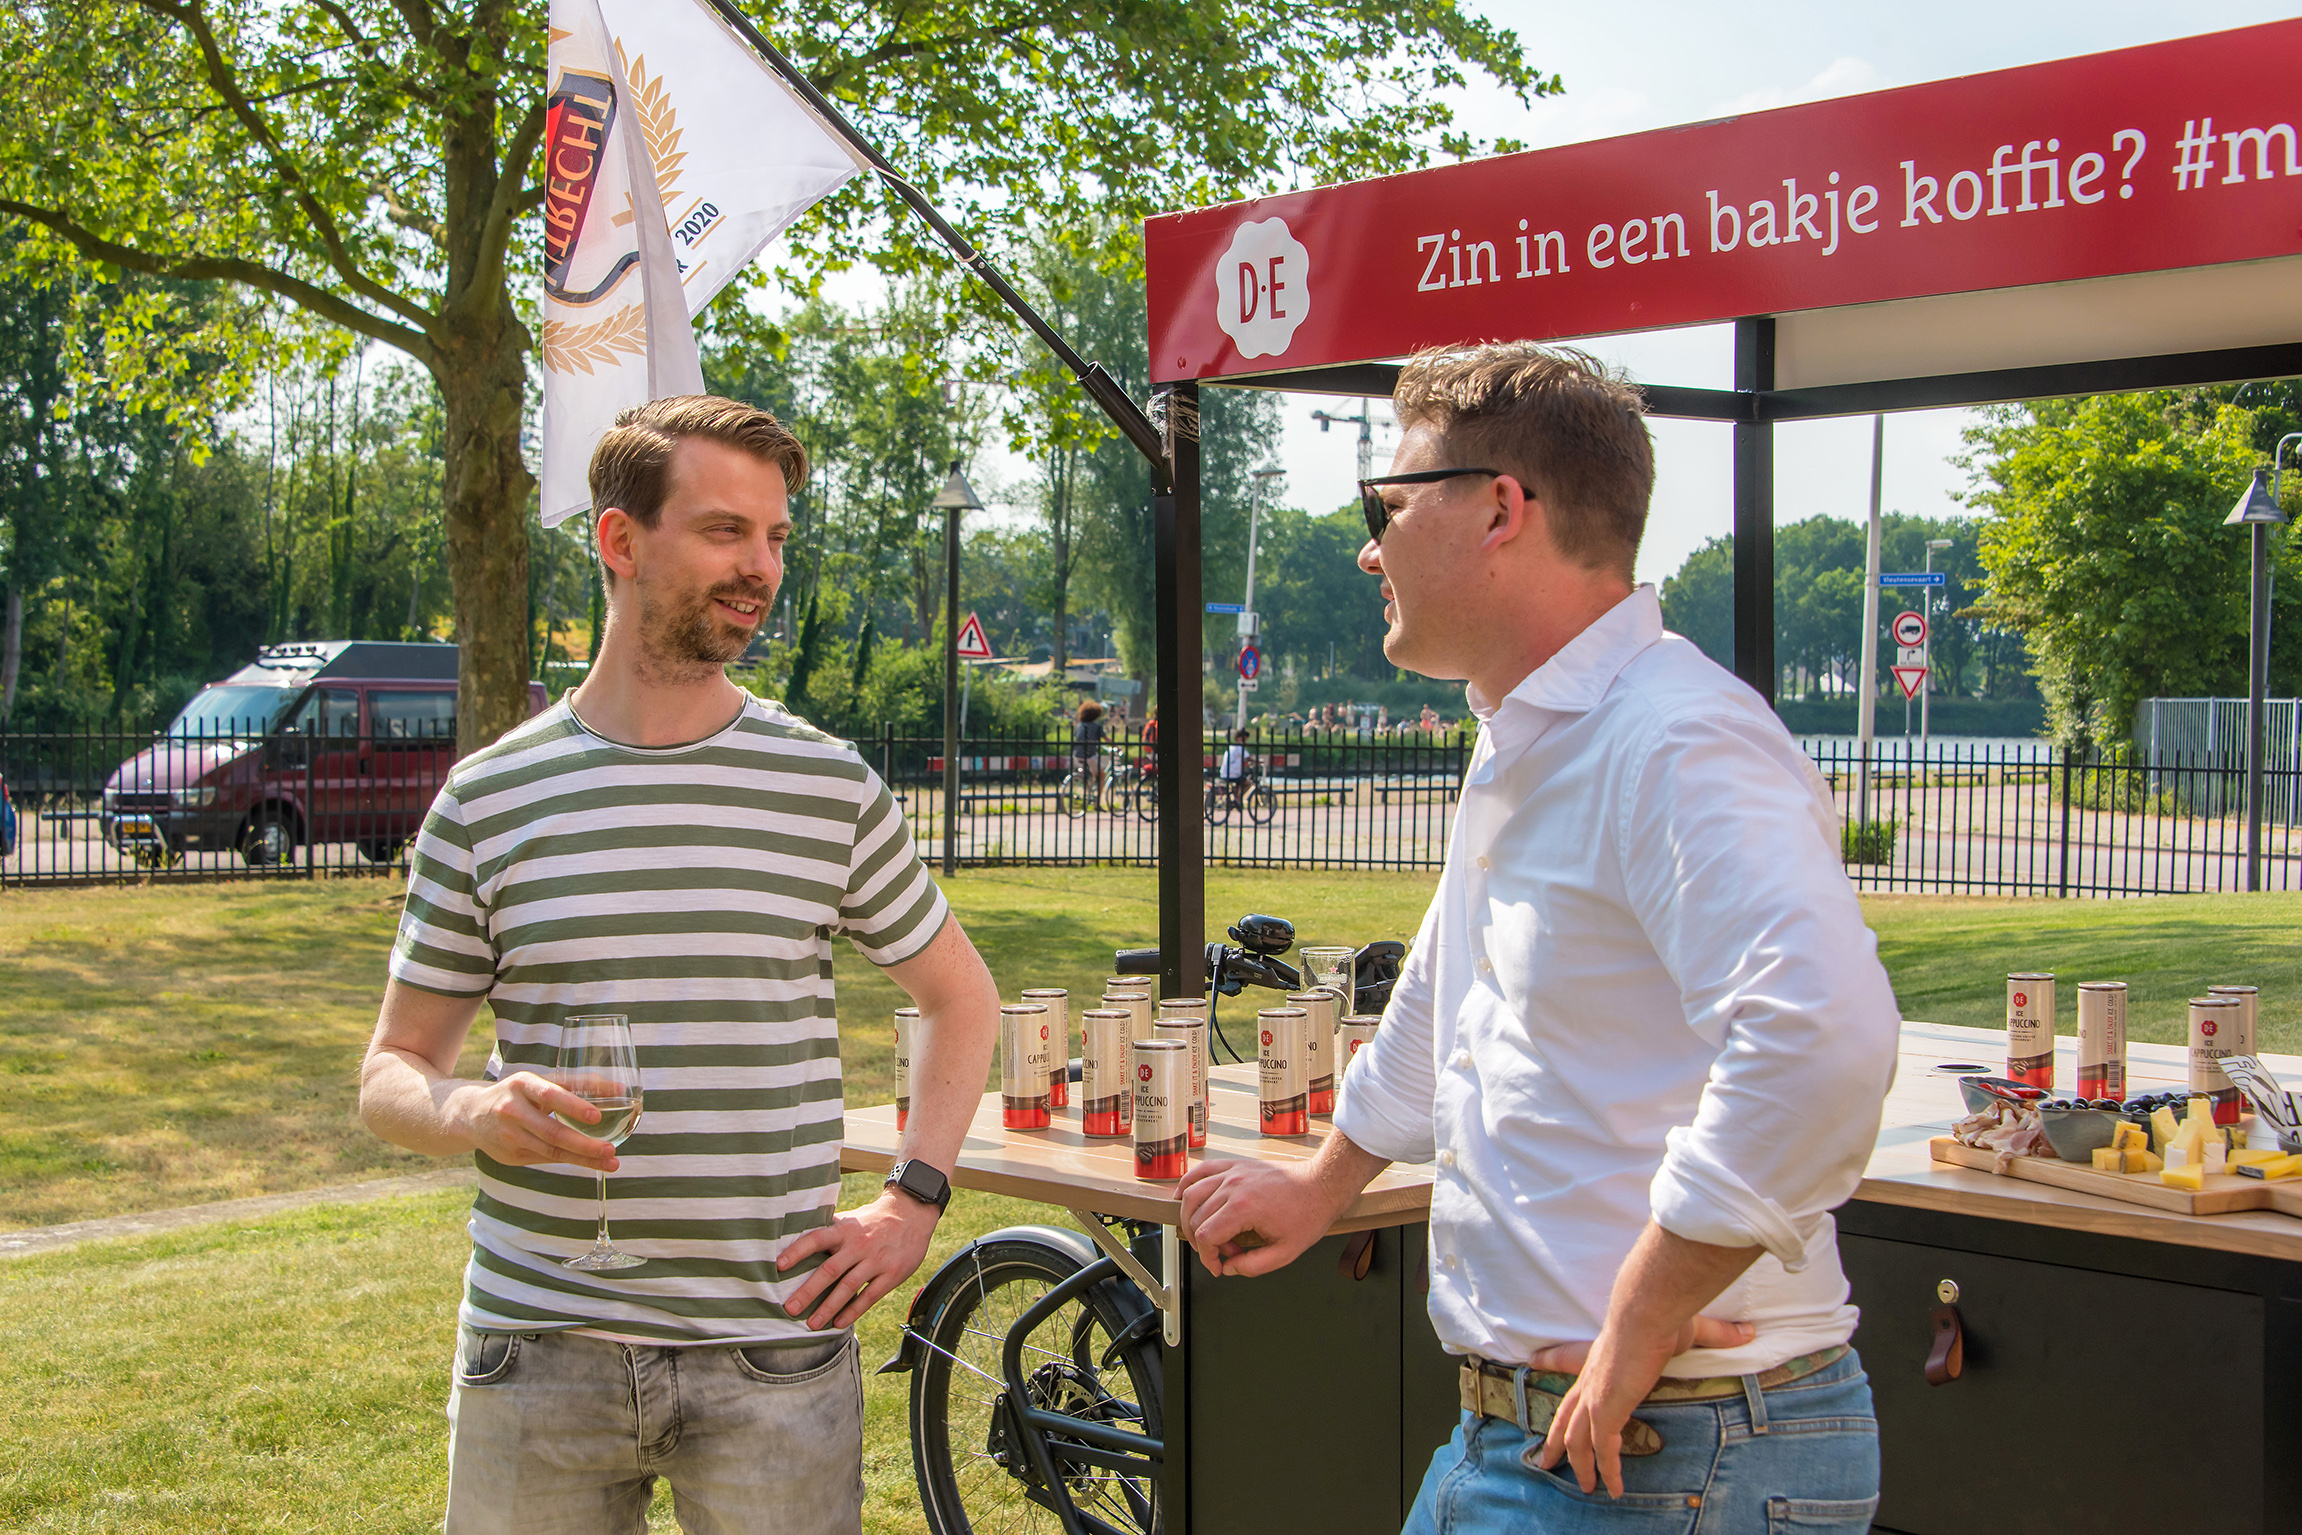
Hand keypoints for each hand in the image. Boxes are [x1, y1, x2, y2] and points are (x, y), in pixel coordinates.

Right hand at [451, 1071, 620, 1172]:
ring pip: (550, 1150)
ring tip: (610, 1161)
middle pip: (551, 1131)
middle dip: (583, 1144)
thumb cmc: (517, 1094)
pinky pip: (545, 1159)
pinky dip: (570, 1162)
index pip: (550, 1095)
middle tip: (609, 1149)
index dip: (573, 1106)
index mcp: (521, 1085)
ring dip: (582, 1158)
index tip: (596, 1116)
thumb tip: (619, 1088)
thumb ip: (576, 1084)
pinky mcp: (510, 1156)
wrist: (470, 1115)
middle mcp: (512, 1110)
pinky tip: (590, 1162)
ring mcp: (509, 1136)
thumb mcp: (539, 1082)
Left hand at [777, 1190, 938, 1330]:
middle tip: (790, 1308)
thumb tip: (797, 1238)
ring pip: (848, 1288)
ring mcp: (875, 1261)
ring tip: (812, 1324)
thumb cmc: (874, 1219)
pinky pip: (869, 1296)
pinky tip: (839, 1323)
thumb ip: (830, 1231)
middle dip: (808, 1291)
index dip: (797, 1251)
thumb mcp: (852, 1218)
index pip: (817, 1239)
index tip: (779, 1266)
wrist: (913, 1214)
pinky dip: (853, 1311)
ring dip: (828, 1308)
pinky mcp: (891, 1274)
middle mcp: (858, 1245)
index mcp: (845, 1230)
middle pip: (829, 1270)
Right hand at [1177, 1158, 1346, 1277]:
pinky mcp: (1234, 1165)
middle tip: (1226, 1252)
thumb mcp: (1285, 1253)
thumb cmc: (1307, 1215)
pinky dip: (1187, 1184)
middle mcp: (1233, 1187)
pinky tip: (1183, 1197)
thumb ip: (1253, 1266)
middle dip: (1204, 1243)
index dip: (1206, 1257)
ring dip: (1190, 1218)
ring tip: (1205, 1232)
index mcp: (1244, 1208)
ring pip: (1191, 1195)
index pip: (1205, 1236)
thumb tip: (1228, 1268)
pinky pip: (1200, 1171)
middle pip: (1195, 1218)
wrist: (1320, 1184)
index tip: (1218, 1267)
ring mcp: (1232, 1172)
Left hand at [1530, 1314, 1756, 1497]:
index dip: (1554, 1368)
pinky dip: (1608, 1470)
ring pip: (1578, 1441)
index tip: (1536, 1365)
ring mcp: (1595, 1398)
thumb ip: (1717, 1334)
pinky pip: (1604, 1450)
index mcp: (1600, 1359)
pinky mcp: (1605, 1411)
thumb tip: (1748, 1331)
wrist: (1648, 1311)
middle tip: (1546, 1460)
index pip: (1571, 1368)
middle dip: (1554, 1440)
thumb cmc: (1664, 1315)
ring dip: (1581, 1465)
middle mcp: (1590, 1380)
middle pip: (1565, 1416)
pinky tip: (1614, 1488)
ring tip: (1588, 1487)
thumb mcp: (1689, 1328)